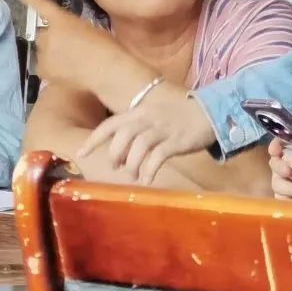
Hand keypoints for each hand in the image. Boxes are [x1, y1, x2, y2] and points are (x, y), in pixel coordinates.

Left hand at [16, 0, 136, 92]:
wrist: (106, 69)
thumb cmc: (106, 47)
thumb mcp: (89, 29)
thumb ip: (73, 29)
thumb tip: (69, 37)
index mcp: (62, 19)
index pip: (42, 6)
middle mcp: (48, 34)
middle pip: (44, 35)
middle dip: (52, 40)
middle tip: (70, 49)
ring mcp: (44, 52)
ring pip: (43, 52)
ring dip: (52, 54)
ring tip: (72, 63)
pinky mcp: (43, 69)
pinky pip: (44, 67)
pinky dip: (52, 69)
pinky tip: (67, 73)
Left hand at [78, 84, 215, 183]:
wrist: (210, 112)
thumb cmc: (179, 117)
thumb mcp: (154, 116)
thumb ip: (137, 129)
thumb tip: (120, 151)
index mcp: (140, 111)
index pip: (110, 124)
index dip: (94, 139)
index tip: (80, 153)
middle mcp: (148, 118)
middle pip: (123, 135)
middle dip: (115, 153)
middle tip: (116, 166)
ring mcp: (163, 128)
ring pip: (139, 145)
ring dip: (132, 163)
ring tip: (132, 175)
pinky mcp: (177, 140)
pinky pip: (158, 156)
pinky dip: (149, 169)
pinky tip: (147, 179)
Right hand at [268, 121, 291, 198]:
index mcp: (289, 150)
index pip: (276, 146)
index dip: (274, 146)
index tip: (276, 149)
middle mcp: (285, 166)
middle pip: (274, 166)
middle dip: (278, 167)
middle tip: (287, 170)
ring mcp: (287, 184)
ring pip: (277, 186)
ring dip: (285, 187)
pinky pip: (284, 202)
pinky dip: (289, 201)